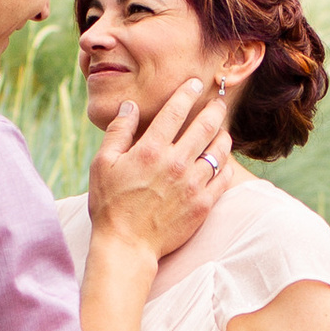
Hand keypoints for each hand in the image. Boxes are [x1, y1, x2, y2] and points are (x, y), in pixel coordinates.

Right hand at [86, 78, 229, 265]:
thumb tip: (129, 106)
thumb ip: (118, 131)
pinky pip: (223, 178)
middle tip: (219, 102)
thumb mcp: (103, 164)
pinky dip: (226, 165)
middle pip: (204, 126)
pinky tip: (224, 160)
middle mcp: (175, 163)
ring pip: (218, 151)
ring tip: (223, 130)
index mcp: (150, 150)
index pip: (175, 111)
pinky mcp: (202, 205)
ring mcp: (192, 184)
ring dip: (223, 135)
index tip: (194, 84)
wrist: (127, 246)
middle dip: (214, 109)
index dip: (187, 92)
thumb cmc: (110, 205)